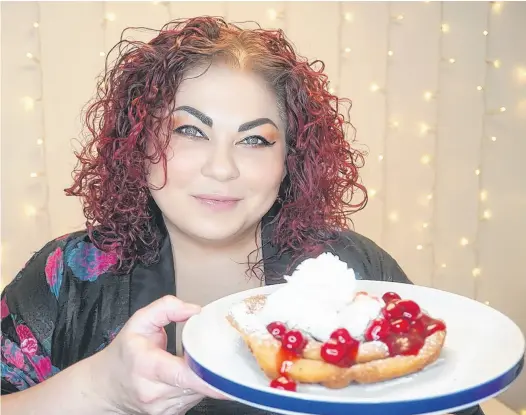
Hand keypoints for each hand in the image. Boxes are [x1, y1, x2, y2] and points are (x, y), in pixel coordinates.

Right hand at [92, 295, 225, 414]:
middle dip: (210, 369)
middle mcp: (154, 392)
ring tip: (197, 362)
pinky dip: (197, 387)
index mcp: (147, 366)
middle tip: (215, 353)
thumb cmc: (125, 353)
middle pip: (197, 383)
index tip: (225, 371)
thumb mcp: (139, 321)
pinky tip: (189, 376)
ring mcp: (162, 409)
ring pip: (199, 393)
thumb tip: (195, 310)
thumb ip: (166, 308)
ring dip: (204, 378)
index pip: (182, 375)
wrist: (104, 386)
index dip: (207, 375)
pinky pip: (194, 400)